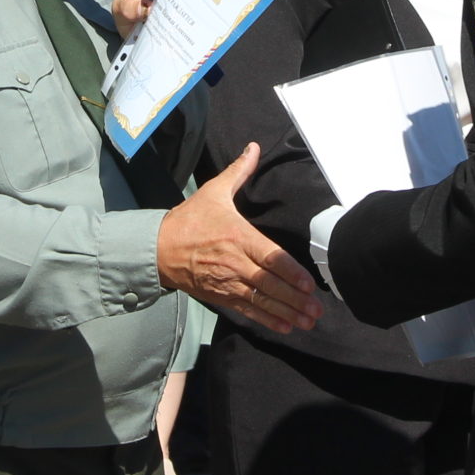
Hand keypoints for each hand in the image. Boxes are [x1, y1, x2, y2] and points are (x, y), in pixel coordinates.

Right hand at [157, 143, 321, 334]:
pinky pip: (247, 310)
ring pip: (261, 301)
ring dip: (286, 313)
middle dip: (295, 299)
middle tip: (317, 311)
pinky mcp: (220, 296)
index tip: (309, 285)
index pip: (270, 258)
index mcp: (237, 236)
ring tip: (308, 321)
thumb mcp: (214, 192)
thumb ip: (239, 171)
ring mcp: (227, 282)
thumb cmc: (189, 220)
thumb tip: (254, 147)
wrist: (158, 249)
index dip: (290, 273)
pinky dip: (266, 320)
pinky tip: (285, 327)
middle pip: (269, 285)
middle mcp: (234, 263)